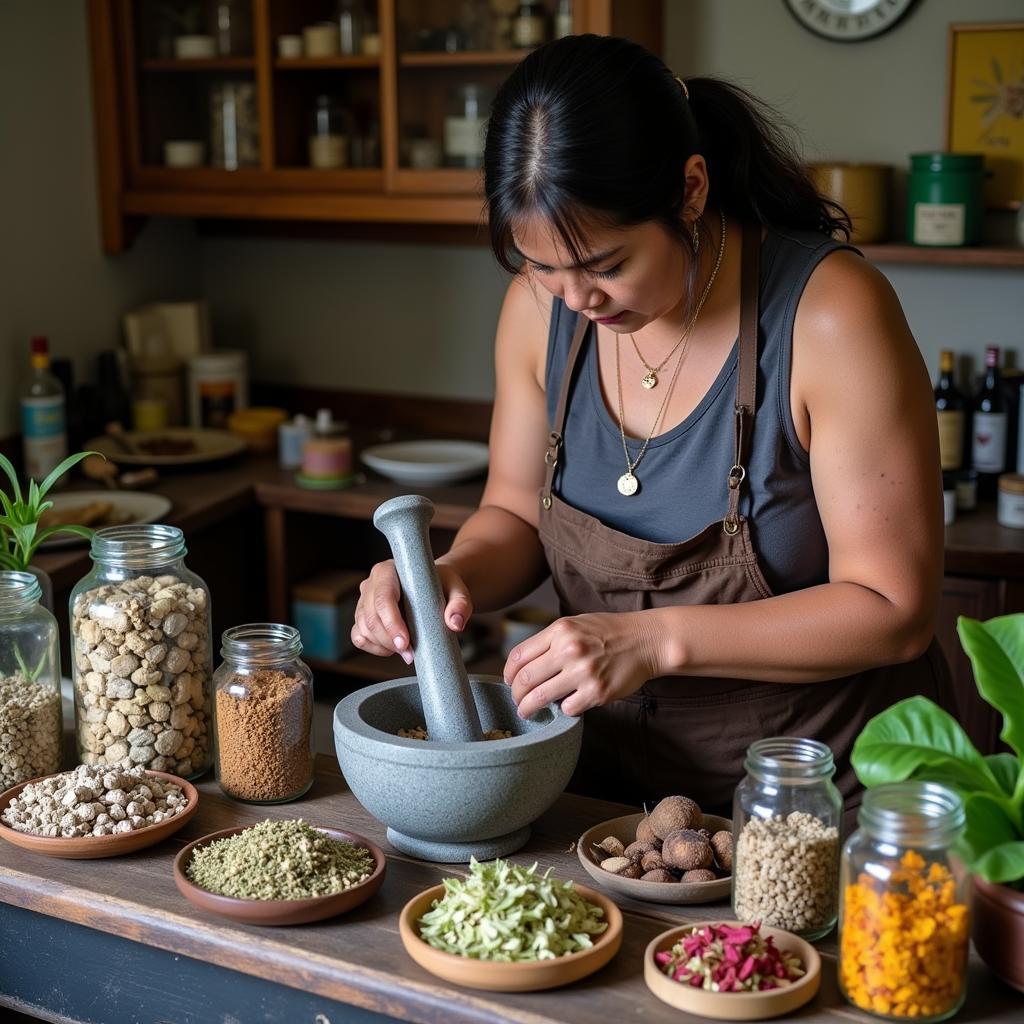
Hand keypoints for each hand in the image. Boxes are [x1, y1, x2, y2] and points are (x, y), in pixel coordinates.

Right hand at [351, 559, 472, 663]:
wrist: (436, 587)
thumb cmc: (443, 586)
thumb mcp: (457, 591)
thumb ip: (460, 604)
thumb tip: (455, 623)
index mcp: (388, 570)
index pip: (383, 597)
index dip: (391, 622)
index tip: (405, 642)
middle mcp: (371, 584)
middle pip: (371, 617)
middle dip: (389, 641)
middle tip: (411, 653)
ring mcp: (364, 601)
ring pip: (364, 629)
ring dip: (384, 646)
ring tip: (407, 651)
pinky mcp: (363, 617)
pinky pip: (359, 637)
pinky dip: (374, 648)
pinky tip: (393, 649)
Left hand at [504, 612, 661, 718]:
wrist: (646, 640)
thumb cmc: (610, 632)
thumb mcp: (575, 624)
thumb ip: (550, 640)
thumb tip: (524, 664)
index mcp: (560, 630)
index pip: (519, 656)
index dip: (508, 673)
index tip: (509, 682)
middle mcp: (569, 650)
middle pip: (525, 679)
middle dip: (516, 695)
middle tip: (517, 701)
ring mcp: (583, 672)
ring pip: (541, 697)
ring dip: (529, 708)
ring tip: (528, 712)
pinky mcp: (597, 692)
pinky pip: (568, 708)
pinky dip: (564, 709)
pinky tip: (569, 704)